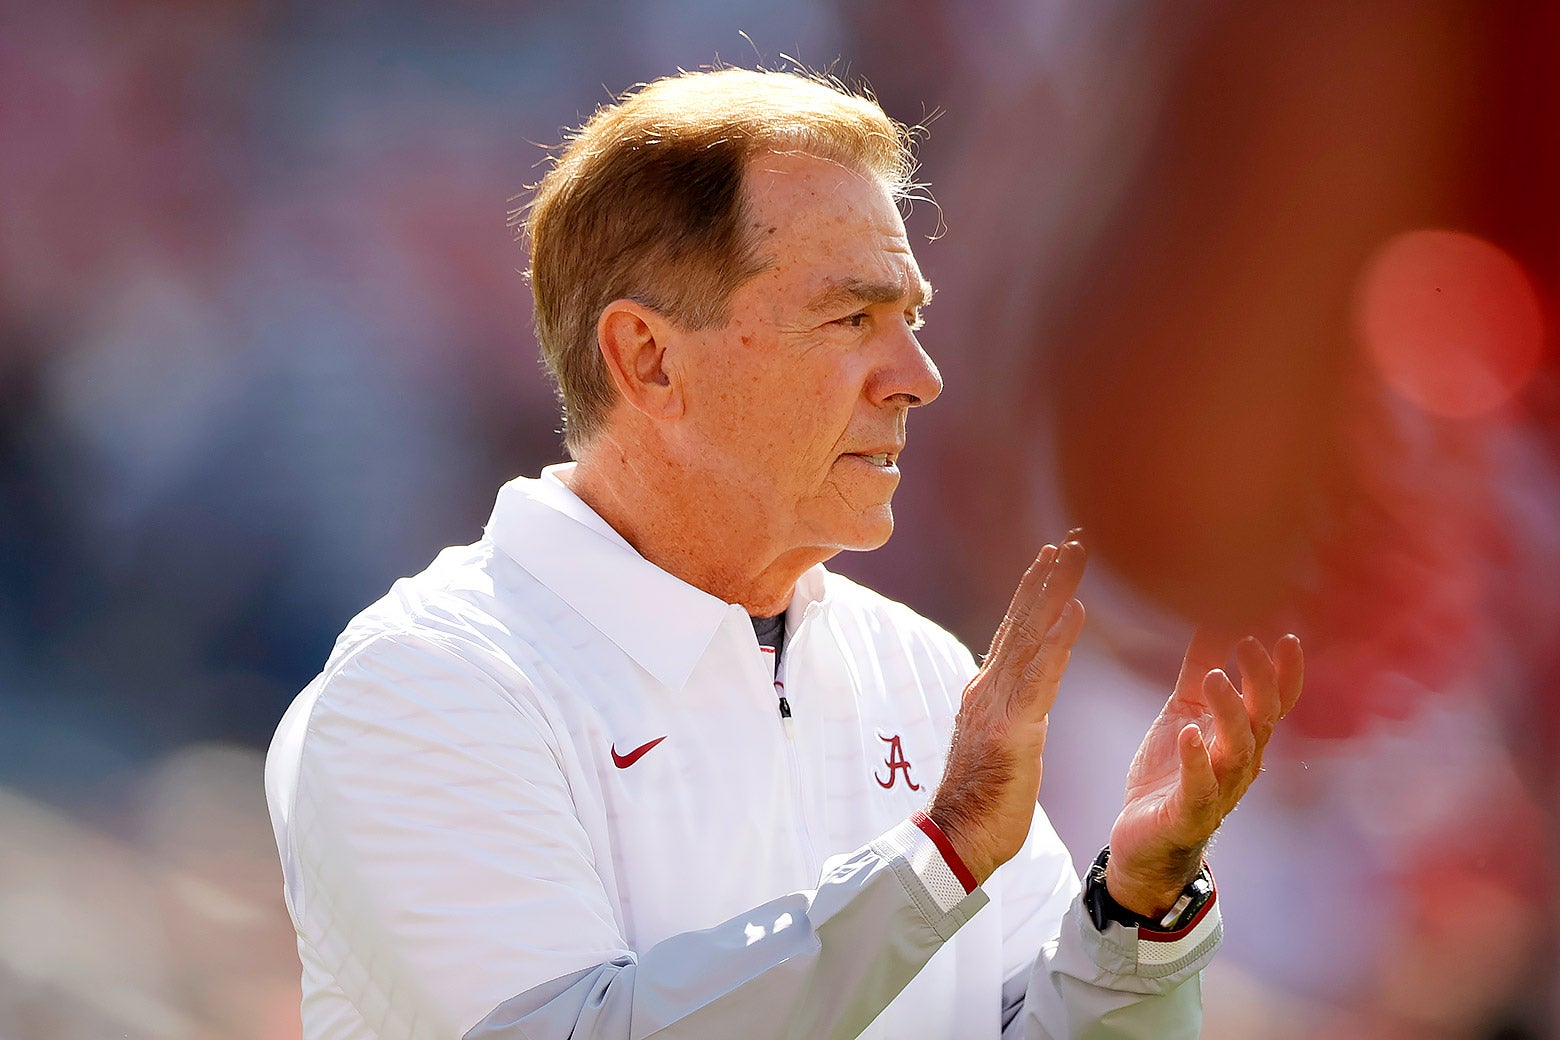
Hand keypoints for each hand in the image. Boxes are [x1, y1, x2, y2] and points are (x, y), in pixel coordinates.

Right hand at [928, 537, 1087, 883]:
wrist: (957, 839)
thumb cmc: (983, 803)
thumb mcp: (1001, 746)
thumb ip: (1008, 714)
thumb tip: (1020, 697)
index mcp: (987, 693)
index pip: (1015, 633)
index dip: (1034, 594)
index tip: (1053, 559)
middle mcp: (988, 689)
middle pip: (1021, 621)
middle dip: (1047, 578)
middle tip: (1071, 540)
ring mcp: (997, 706)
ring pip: (1030, 637)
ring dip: (1054, 592)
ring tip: (1074, 556)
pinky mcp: (1012, 729)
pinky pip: (1040, 676)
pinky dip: (1057, 640)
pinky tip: (1074, 610)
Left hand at [1105, 629, 1303, 916]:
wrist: (1144, 839)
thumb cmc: (1171, 773)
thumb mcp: (1183, 713)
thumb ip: (1199, 671)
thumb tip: (1212, 620)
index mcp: (1241, 738)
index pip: (1275, 702)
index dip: (1285, 672)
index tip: (1287, 635)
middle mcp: (1239, 764)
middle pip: (1261, 720)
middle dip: (1259, 681)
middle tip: (1248, 642)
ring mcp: (1217, 790)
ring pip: (1236, 751)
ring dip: (1229, 714)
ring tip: (1215, 678)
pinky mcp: (1188, 813)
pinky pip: (1198, 788)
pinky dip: (1196, 761)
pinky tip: (1188, 734)